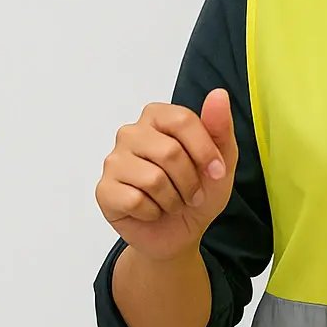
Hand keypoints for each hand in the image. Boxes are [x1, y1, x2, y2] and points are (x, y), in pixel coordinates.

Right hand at [95, 89, 239, 262]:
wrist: (181, 233)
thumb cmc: (198, 190)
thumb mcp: (221, 160)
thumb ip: (220, 126)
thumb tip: (219, 93)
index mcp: (157, 116)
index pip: (182, 120)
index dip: (205, 151)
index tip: (216, 172)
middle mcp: (131, 133)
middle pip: (169, 152)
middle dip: (190, 181)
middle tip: (191, 194)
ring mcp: (114, 161)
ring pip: (153, 179)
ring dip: (173, 200)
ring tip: (172, 202)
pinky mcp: (104, 190)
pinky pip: (135, 200)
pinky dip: (153, 213)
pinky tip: (152, 211)